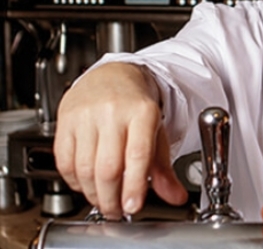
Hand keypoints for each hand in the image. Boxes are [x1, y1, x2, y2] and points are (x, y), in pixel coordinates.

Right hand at [54, 62, 187, 218]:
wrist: (113, 75)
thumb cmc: (136, 105)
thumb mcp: (157, 132)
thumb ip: (164, 168)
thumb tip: (175, 195)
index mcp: (143, 112)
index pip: (138, 155)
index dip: (134, 186)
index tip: (132, 206)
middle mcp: (113, 112)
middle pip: (108, 167)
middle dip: (111, 198)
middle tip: (116, 210)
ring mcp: (87, 115)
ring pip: (84, 168)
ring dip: (93, 193)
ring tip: (103, 199)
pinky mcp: (65, 120)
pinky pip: (64, 161)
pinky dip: (73, 181)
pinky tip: (85, 183)